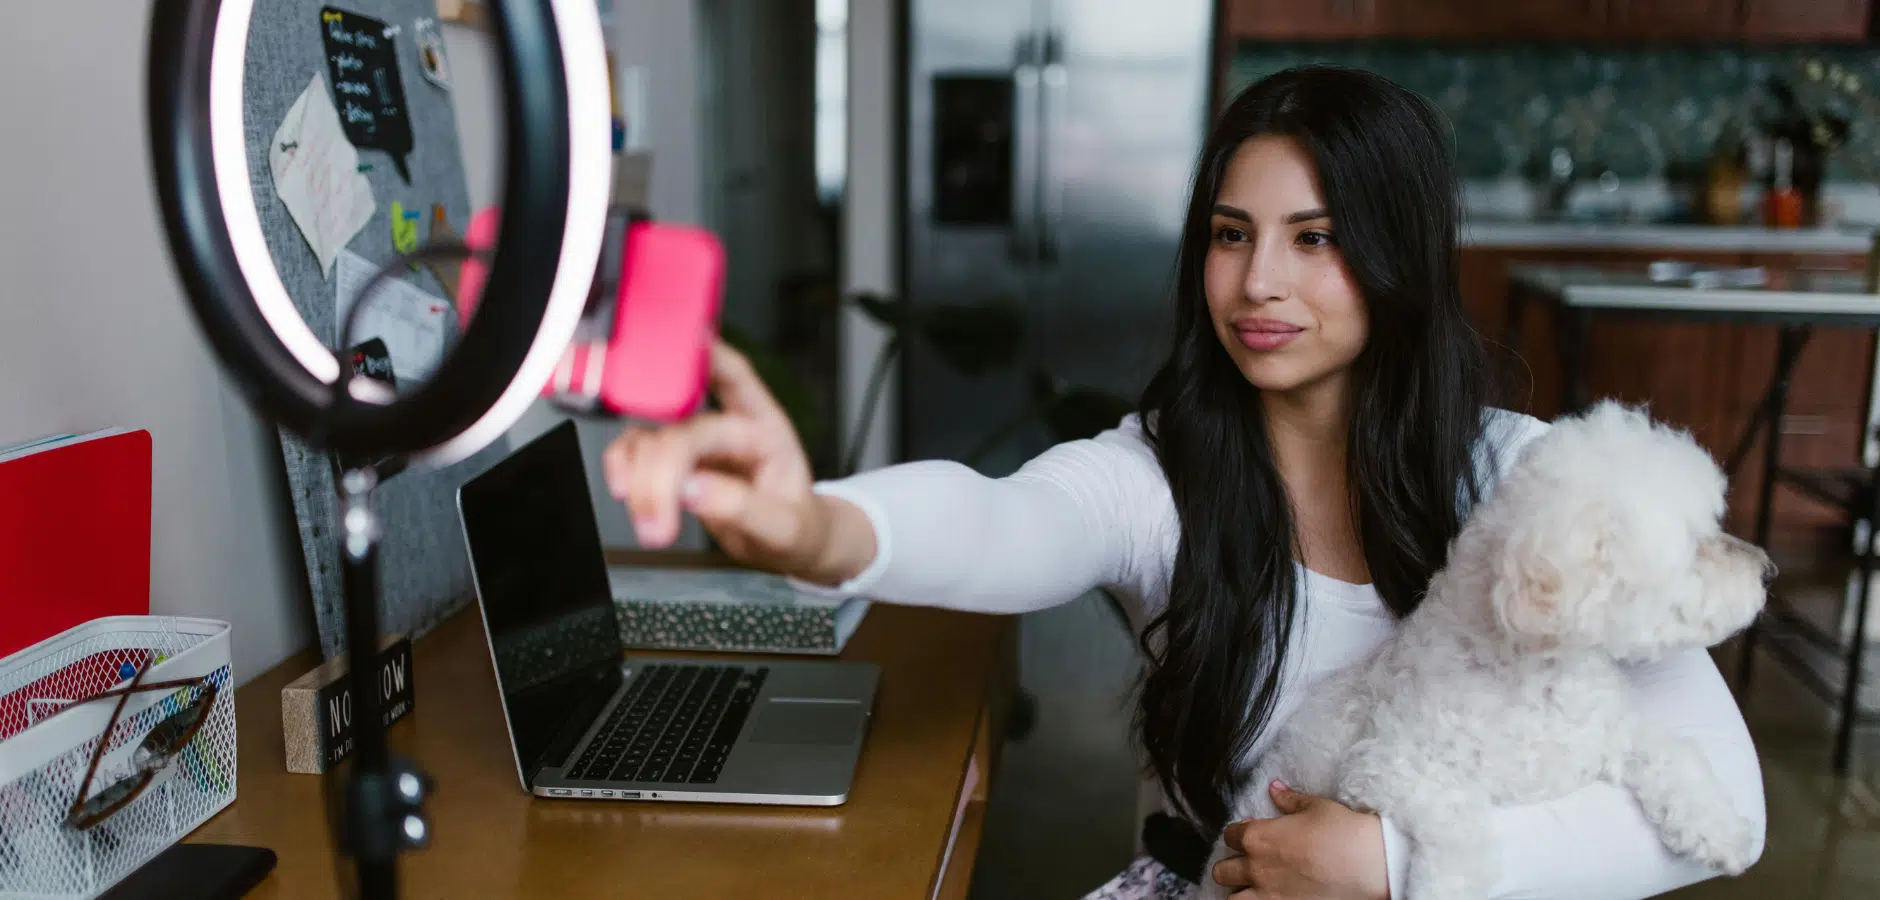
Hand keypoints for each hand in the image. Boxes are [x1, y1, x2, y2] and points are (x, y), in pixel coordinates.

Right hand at [602, 340, 862, 580]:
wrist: (786, 544)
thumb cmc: (794, 526)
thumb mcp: (785, 527)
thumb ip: (743, 507)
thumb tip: (693, 490)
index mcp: (765, 427)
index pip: (735, 376)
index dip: (706, 352)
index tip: (678, 346)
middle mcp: (727, 424)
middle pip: (682, 424)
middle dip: (661, 469)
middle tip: (659, 517)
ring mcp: (695, 440)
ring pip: (649, 438)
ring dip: (639, 479)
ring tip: (653, 525)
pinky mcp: (670, 459)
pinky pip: (633, 451)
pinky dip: (623, 470)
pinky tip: (629, 494)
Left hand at [1212, 781, 1388, 899]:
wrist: (1372, 865)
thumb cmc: (1344, 832)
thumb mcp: (1317, 807)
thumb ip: (1289, 800)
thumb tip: (1274, 788)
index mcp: (1259, 837)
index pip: (1230, 835)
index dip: (1238, 834)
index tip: (1249, 835)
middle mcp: (1256, 868)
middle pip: (1222, 871)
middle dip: (1231, 865)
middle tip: (1247, 864)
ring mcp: (1267, 895)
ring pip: (1231, 898)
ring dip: (1237, 891)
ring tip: (1251, 888)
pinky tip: (1267, 898)